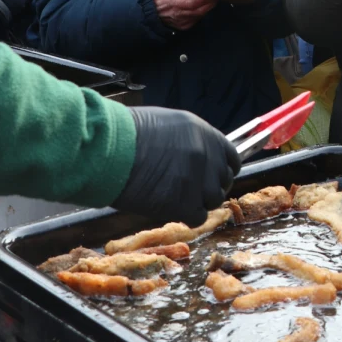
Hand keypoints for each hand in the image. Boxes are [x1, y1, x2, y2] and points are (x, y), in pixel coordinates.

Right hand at [112, 107, 241, 225]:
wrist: (109, 149)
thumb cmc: (127, 133)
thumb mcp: (168, 124)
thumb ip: (189, 140)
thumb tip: (195, 154)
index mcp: (204, 133)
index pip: (231, 158)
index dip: (223, 170)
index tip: (214, 177)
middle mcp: (206, 155)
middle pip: (223, 181)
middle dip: (209, 187)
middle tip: (190, 191)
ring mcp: (197, 180)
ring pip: (213, 200)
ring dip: (198, 202)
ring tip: (176, 198)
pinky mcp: (184, 203)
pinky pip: (197, 217)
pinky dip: (186, 216)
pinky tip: (170, 208)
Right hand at [153, 0, 216, 30]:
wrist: (151, 14)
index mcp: (174, 4)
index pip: (194, 3)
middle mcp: (180, 15)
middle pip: (200, 10)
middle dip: (210, 3)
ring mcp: (183, 22)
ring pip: (200, 15)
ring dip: (207, 7)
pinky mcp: (185, 26)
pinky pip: (197, 19)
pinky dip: (202, 12)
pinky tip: (204, 6)